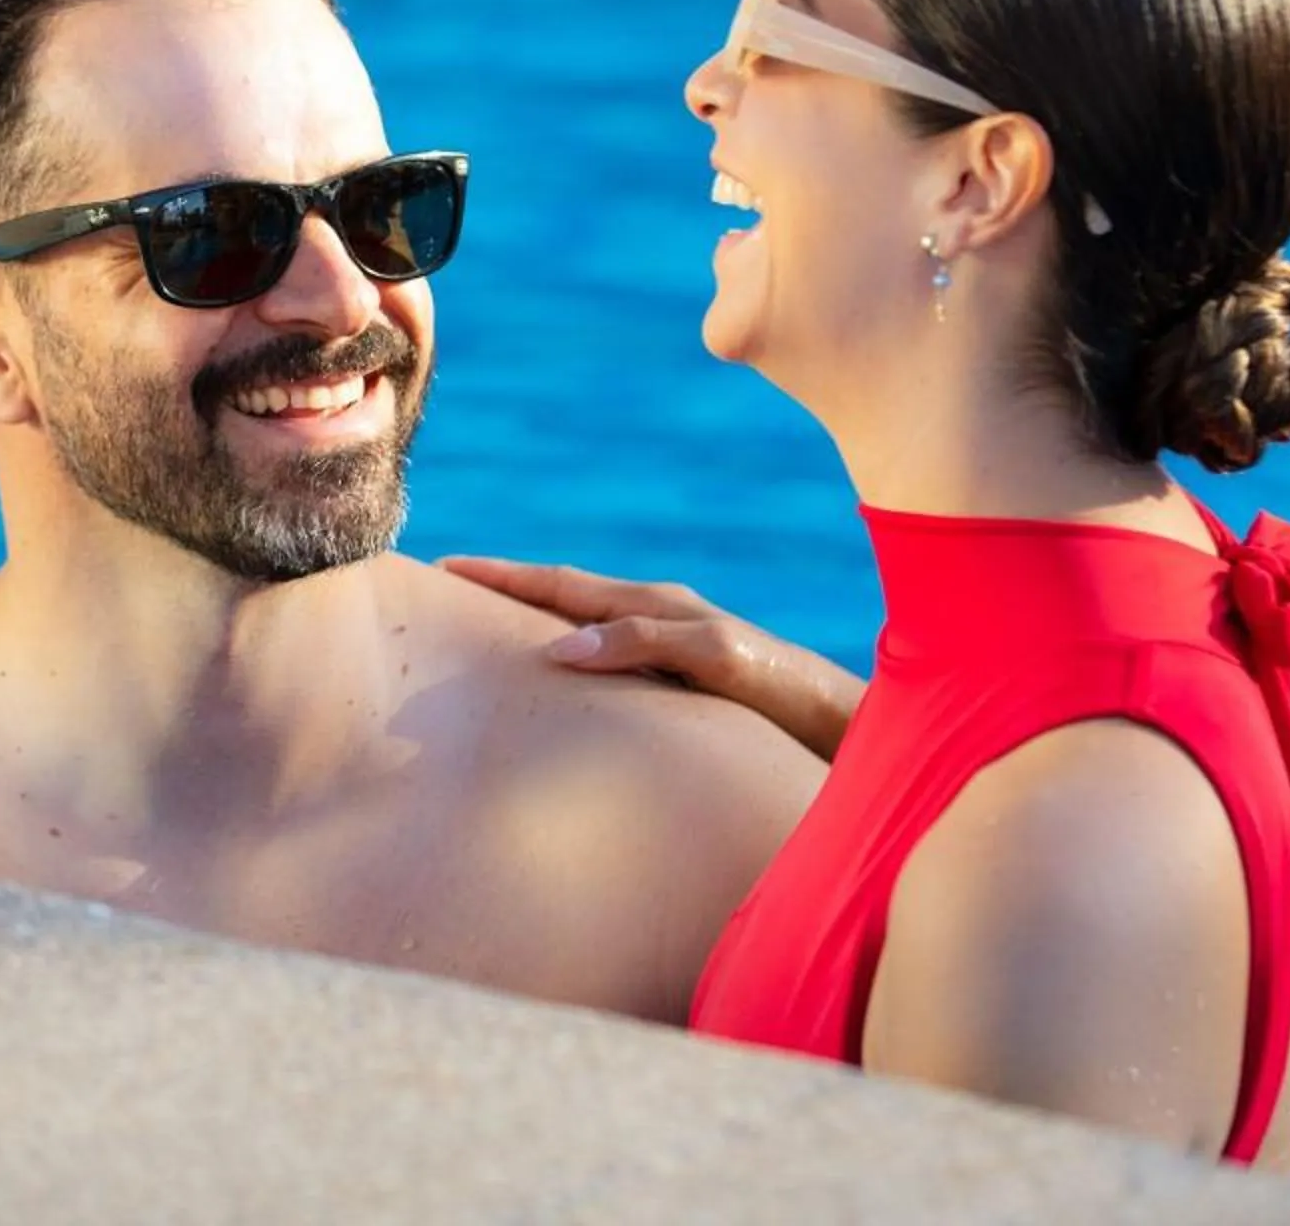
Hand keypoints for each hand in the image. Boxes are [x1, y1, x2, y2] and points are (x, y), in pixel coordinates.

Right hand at [440, 555, 863, 762]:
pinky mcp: (679, 678)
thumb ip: (643, 643)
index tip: (446, 565)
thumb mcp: (715, 660)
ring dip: (533, 620)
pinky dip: (567, 653)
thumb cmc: (785, 694)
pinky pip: (606, 656)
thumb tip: (561, 647)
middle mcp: (658, 616)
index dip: (502, 575)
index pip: (561, 582)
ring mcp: (669, 644)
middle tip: (447, 588)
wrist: (844, 725)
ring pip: (584, 623)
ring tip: (485, 629)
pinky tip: (558, 679)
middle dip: (506, 588)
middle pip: (565, 594)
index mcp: (657, 604)